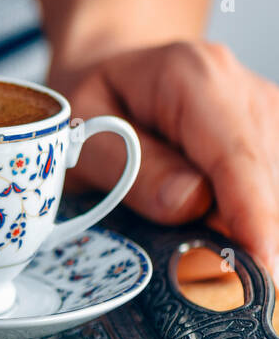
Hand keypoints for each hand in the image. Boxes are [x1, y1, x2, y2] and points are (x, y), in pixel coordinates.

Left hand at [50, 41, 278, 277]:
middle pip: (264, 181)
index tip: (260, 264)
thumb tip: (187, 203)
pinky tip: (215, 221)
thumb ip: (127, 166)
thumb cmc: (92, 99)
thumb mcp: (80, 128)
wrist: (112, 67)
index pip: (237, 157)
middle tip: (199, 270)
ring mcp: (268, 112)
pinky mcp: (275, 136)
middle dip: (239, 231)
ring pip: (274, 190)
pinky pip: (270, 189)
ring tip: (189, 231)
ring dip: (241, 223)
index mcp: (193, 77)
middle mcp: (242, 89)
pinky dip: (245, 215)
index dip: (253, 217)